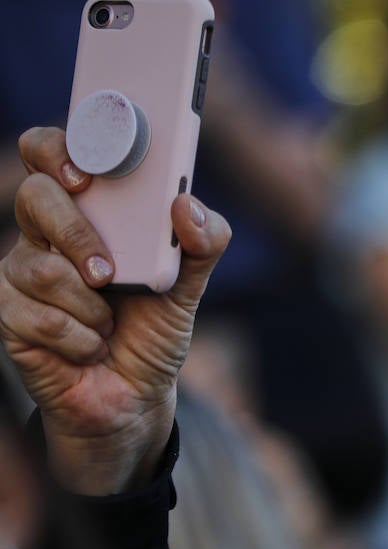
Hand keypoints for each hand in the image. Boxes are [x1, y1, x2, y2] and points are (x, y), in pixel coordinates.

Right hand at [0, 127, 230, 493]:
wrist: (133, 395)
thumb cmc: (152, 328)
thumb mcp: (190, 286)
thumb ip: (203, 244)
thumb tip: (187, 206)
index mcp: (87, 210)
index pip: (52, 153)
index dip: (59, 151)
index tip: (86, 175)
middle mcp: (46, 233)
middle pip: (35, 197)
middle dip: (77, 234)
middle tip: (108, 272)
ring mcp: (22, 272)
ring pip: (42, 268)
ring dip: (92, 306)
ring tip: (109, 322)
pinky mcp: (10, 315)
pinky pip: (40, 317)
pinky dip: (81, 338)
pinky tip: (91, 346)